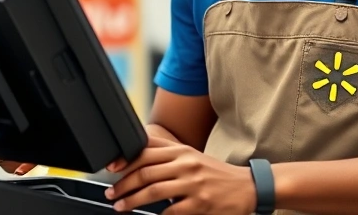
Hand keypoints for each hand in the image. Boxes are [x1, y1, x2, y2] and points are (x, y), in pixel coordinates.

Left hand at [103, 136, 255, 213]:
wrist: (245, 186)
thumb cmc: (213, 172)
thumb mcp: (190, 155)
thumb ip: (166, 151)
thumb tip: (136, 149)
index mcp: (181, 151)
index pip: (146, 152)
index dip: (125, 161)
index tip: (111, 170)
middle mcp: (186, 164)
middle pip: (145, 172)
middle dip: (123, 184)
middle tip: (111, 193)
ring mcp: (193, 184)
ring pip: (153, 191)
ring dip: (132, 201)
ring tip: (121, 206)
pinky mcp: (200, 204)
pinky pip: (170, 211)